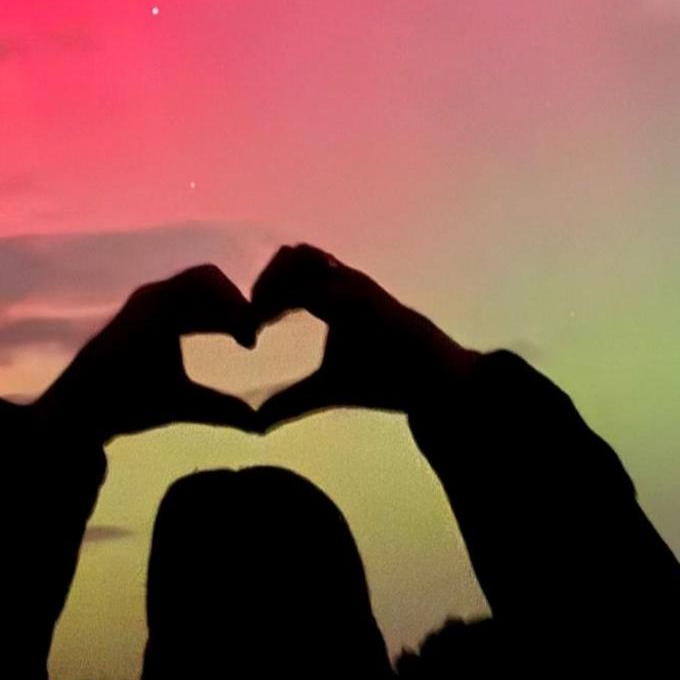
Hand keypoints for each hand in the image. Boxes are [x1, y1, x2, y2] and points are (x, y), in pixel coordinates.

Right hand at [31, 265, 261, 443]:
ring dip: (231, 301)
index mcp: (167, 313)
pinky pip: (188, 291)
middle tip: (253, 336)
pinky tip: (236, 334)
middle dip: (238, 301)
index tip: (251, 344)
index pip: (211, 294)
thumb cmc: (131, 404)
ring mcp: (149, 300)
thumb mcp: (187, 404)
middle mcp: (158, 298)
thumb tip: (256, 423)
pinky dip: (218, 305)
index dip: (236, 312)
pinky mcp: (144, 308)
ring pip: (203, 277)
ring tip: (247, 334)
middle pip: (211, 279)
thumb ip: (220, 407)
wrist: (89, 414)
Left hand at [250, 244, 480, 429]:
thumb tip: (255, 423)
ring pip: (306, 257)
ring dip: (277, 280)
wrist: (434, 387)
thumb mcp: (326, 391)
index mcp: (332, 299)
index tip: (245, 330)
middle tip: (249, 317)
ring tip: (262, 314)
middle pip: (291, 255)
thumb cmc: (385, 381)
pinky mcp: (372, 298)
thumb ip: (291, 401)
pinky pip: (328, 284)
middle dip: (265, 280)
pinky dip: (298, 295)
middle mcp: (343, 286)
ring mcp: (358, 287)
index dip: (261, 293)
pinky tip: (280, 321)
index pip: (286, 275)